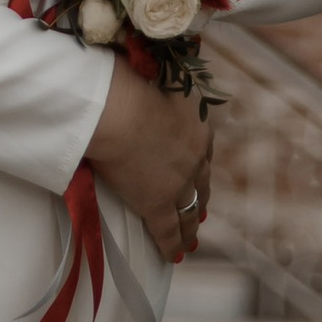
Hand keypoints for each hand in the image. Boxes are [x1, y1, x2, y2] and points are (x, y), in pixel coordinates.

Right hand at [85, 60, 212, 264]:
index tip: (200, 173)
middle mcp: (195, 157)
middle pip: (201, 182)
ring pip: (189, 210)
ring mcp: (178, 183)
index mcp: (198, 125)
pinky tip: (176, 255)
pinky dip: (173, 244)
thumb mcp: (159, 74)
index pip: (204, 151)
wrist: (117, 108)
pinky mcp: (156, 204)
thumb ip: (164, 80)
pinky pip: (168, 230)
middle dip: (200, 197)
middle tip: (200, 210)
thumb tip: (160, 66)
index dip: (201, 165)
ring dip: (191, 224)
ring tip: (192, 236)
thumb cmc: (131, 81)